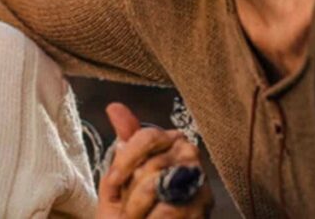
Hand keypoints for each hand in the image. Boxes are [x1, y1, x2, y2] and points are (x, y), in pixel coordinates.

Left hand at [96, 103, 211, 218]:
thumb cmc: (130, 212)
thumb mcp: (120, 179)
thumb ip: (124, 145)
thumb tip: (115, 107)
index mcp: (171, 143)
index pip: (147, 136)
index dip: (125, 161)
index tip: (112, 182)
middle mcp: (191, 158)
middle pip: (152, 164)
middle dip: (131, 193)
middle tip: (127, 210)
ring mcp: (200, 184)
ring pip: (159, 188)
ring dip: (138, 210)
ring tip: (136, 218)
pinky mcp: (202, 209)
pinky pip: (168, 211)